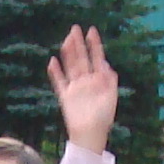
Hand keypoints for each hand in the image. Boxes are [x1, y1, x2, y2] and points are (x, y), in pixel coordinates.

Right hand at [48, 26, 118, 153]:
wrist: (90, 135)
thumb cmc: (103, 118)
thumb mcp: (111, 97)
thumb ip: (110, 81)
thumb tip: (106, 65)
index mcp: (99, 80)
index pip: (96, 58)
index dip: (94, 44)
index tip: (92, 30)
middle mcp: (86, 80)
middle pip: (81, 58)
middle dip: (79, 44)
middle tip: (75, 28)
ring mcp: (75, 87)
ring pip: (70, 66)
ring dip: (68, 53)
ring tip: (66, 40)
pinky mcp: (65, 96)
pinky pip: (59, 81)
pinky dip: (55, 72)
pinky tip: (52, 61)